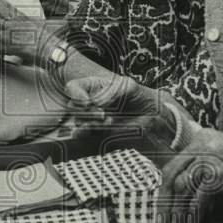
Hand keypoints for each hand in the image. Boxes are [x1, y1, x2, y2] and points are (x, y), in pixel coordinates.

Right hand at [63, 75, 180, 167]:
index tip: (88, 102)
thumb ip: (113, 91)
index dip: (76, 94)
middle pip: (72, 106)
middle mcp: (88, 102)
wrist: (151, 116)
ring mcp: (90, 118)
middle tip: (102, 113)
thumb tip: (98, 102)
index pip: (73, 88)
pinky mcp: (95, 132)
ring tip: (109, 120)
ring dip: (90, 122)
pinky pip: (82, 134)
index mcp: (93, 87)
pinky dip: (88, 133)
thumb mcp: (129, 87)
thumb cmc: (139, 96)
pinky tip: (100, 130)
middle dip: (85, 111)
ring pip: (77, 121)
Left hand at [157, 129, 222, 222]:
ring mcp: (214, 156)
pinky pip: (199, 195)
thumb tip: (178, 191)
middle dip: (164, 201)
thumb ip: (202, 168)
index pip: (174, 164)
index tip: (161, 208)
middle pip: (172, 173)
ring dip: (176, 211)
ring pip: (182, 184)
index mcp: (203, 138)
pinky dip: (193, 212)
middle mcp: (206, 143)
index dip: (164, 189)